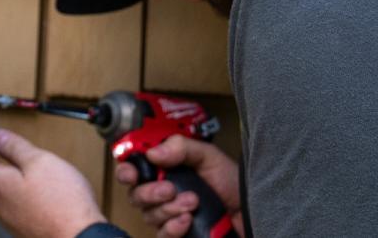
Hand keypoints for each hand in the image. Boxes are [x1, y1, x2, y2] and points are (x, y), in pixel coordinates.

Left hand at [0, 128, 106, 237]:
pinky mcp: (22, 228)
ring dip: (2, 182)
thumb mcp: (39, 161)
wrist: (78, 235)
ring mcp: (9, 218)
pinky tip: (29, 193)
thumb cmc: (61, 203)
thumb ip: (15, 147)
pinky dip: (15, 197)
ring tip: (14, 171)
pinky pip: (10, 208)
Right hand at [114, 135, 241, 237]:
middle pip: (135, 194)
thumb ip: (181, 148)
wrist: (250, 211)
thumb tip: (153, 152)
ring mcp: (168, 214)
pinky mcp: (176, 234)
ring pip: (148, 214)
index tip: (132, 173)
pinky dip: (172, 228)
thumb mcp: (208, 157)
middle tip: (170, 188)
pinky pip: (161, 234)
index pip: (134, 168)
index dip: (127, 170)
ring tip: (193, 202)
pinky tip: (187, 221)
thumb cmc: (232, 183)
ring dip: (168, 208)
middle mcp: (162, 191)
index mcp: (166, 168)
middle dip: (150, 192)